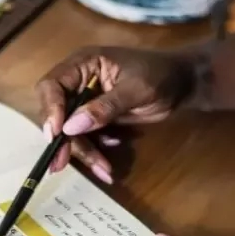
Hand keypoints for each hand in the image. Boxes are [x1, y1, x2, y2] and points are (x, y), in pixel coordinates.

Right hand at [34, 46, 196, 181]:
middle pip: (56, 112)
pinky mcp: (94, 117)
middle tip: (60, 164)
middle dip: (63, 139)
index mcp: (82, 64)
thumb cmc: (162, 75)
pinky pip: (85, 137)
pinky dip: (94, 151)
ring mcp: (85, 100)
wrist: (184, 83)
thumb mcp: (136, 90)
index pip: (52, 85)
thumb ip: (104, 107)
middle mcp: (77, 81)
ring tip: (103, 171)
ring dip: (82, 151)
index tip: (57, 134)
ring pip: (70, 130)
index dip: (50, 109)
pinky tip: (108, 162)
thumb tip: (70, 127)